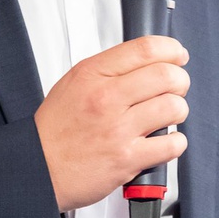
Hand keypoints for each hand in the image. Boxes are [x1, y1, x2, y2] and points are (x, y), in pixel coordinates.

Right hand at [34, 36, 188, 211]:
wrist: (38, 168)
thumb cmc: (55, 130)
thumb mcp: (73, 84)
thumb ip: (108, 70)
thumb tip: (146, 61)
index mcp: (93, 75)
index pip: (145, 48)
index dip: (171, 49)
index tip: (177, 55)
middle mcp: (106, 98)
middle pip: (166, 75)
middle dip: (180, 80)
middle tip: (176, 87)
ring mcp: (118, 129)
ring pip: (173, 107)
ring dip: (178, 111)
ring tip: (167, 116)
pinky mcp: (127, 158)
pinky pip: (171, 144)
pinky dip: (175, 142)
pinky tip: (163, 141)